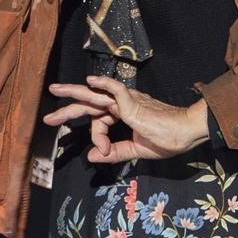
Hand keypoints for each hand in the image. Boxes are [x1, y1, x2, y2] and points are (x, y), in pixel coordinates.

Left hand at [43, 78, 209, 163]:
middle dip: (67, 109)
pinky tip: (90, 82)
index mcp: (123, 114)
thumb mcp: (138, 150)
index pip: (99, 122)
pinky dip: (104, 84)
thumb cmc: (169, 138)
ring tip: (55, 90)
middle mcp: (123, 105)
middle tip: (48, 118)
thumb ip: (115, 152)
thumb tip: (92, 155)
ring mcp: (129, 102)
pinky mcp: (135, 104)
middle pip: (90, 104)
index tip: (101, 153)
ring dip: (74, 93)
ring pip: (97, 95)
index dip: (96, 138)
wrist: (188, 133)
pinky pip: (117, 90)